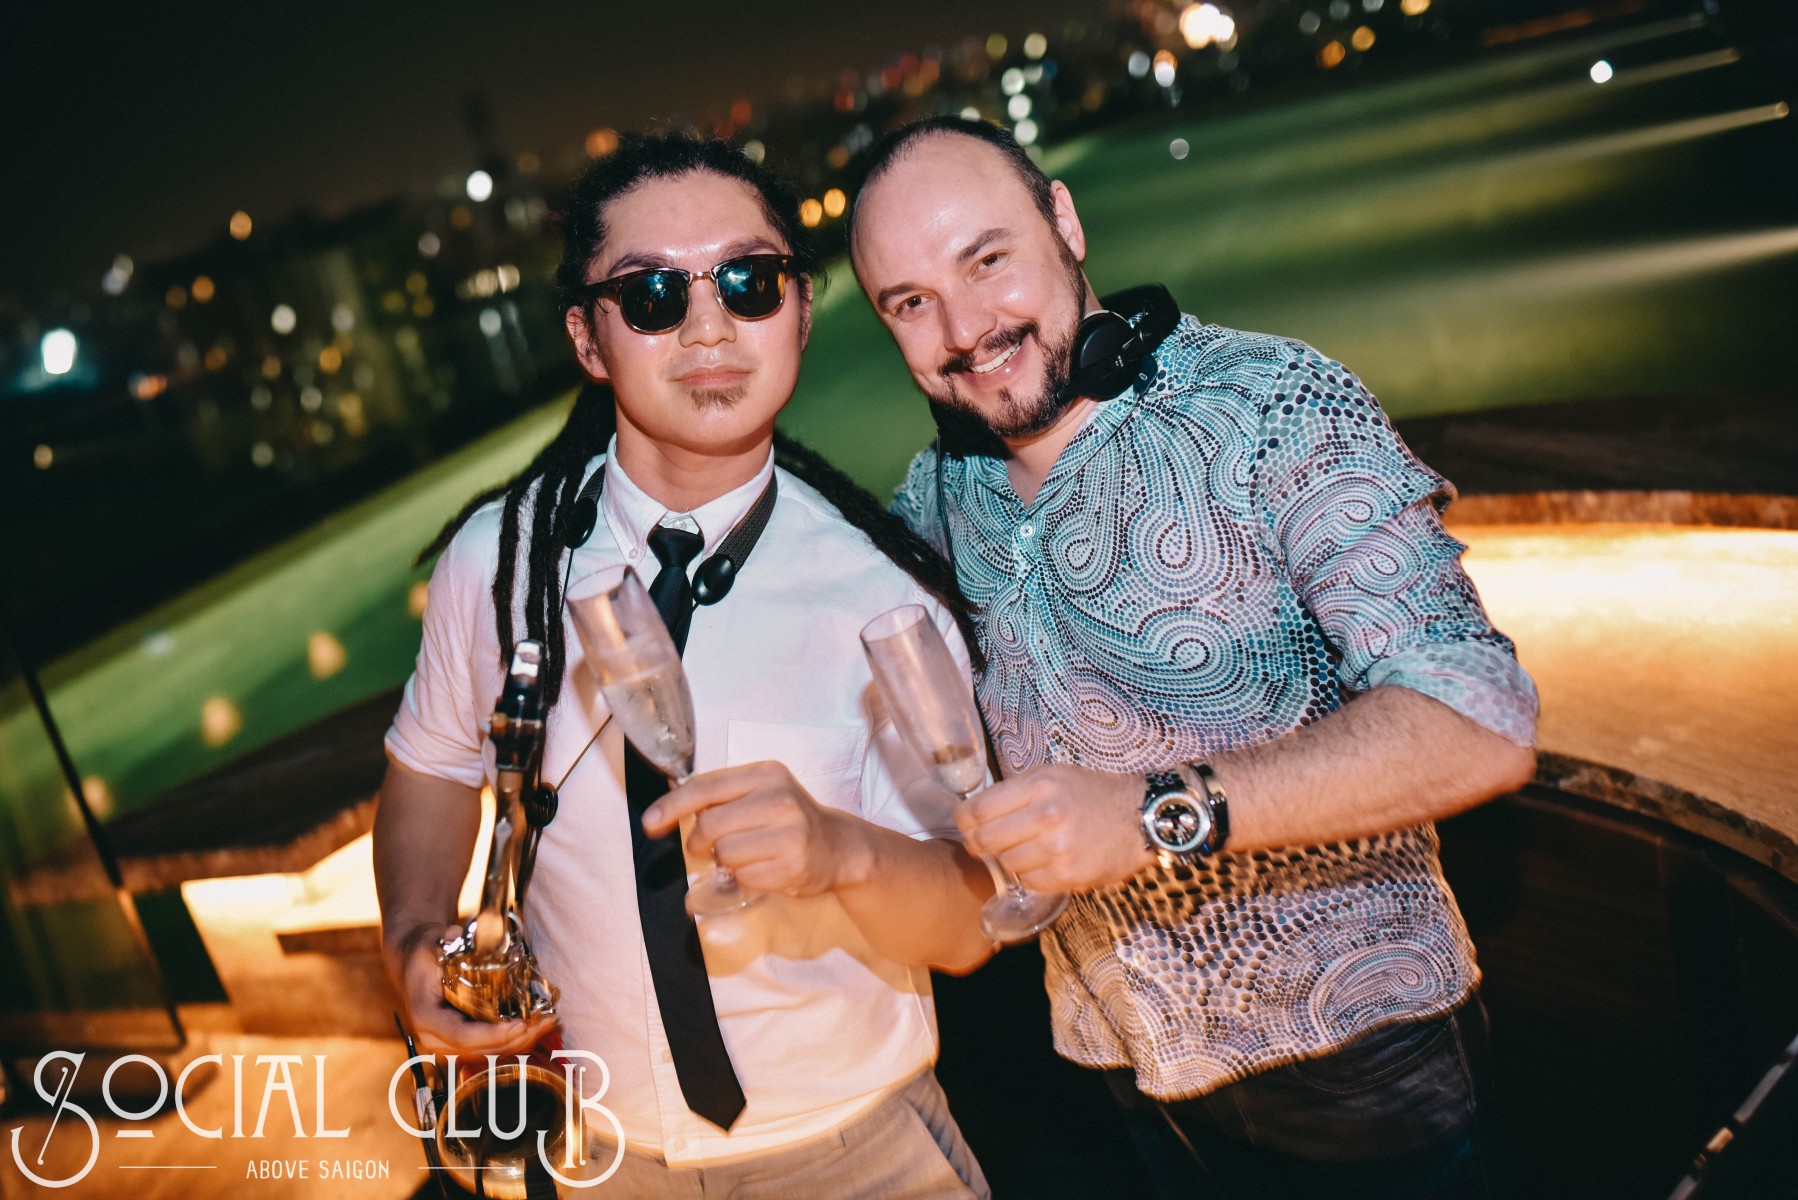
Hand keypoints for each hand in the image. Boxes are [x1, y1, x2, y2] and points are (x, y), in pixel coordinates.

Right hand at [390, 923, 554, 1057]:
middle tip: (547, 1021)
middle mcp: (435, 1038)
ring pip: (490, 1052)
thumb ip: (442, 942)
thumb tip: (453, 935)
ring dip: (522, 1041)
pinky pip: (492, 1047)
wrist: (415, 964)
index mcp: (425, 1017)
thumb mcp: (429, 946)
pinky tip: (539, 1026)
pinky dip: (516, 1039)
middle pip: (482, 1049)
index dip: (493, 1034)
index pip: (462, 1035)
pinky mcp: (462, 1043)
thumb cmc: (424, 954)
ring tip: (549, 1023)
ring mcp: (448, 1044)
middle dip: (517, 1038)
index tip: (521, 1024)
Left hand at [641, 761, 870, 898]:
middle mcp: (780, 799)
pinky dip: (743, 878)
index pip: (707, 787)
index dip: (672, 806)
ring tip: (745, 857)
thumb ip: (721, 793)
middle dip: (701, 841)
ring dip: (724, 862)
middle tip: (712, 846)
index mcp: (767, 774)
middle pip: (710, 824)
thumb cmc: (789, 819)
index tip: (651, 823)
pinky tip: (763, 869)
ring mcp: (790, 833)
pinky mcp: (793, 866)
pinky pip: (743, 878)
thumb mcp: (761, 791)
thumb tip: (667, 799)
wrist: (839, 846)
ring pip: (725, 854)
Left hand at [956, 764, 1152, 893]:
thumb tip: (977, 811)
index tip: (966, 824)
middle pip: (985, 839)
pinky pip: (1029, 882)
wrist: (1141, 817)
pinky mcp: (1068, 875)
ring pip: (1006, 864)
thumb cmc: (1093, 794)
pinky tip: (1045, 863)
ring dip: (1010, 860)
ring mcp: (1057, 848)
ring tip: (1027, 851)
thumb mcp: (1054, 776)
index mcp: (1038, 786)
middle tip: (986, 843)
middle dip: (979, 844)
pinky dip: (1031, 876)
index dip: (964, 820)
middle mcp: (1045, 816)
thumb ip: (1017, 791)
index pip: (979, 809)